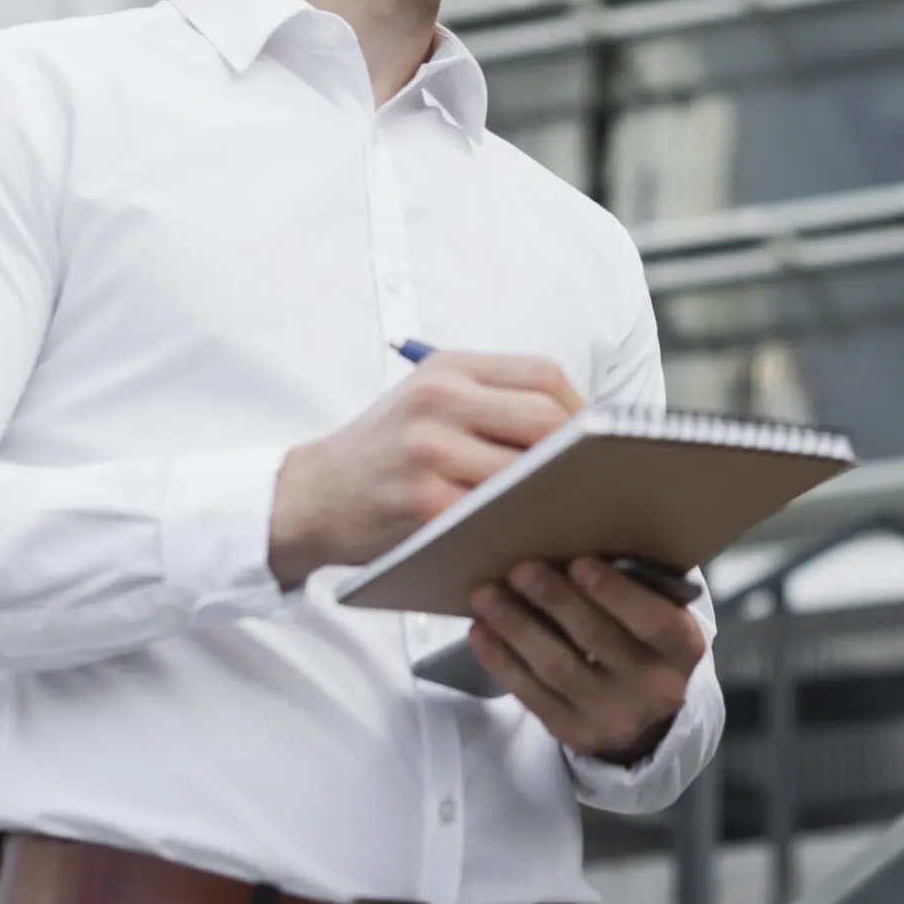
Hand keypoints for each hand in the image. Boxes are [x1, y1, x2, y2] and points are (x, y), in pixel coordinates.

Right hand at [267, 353, 581, 589]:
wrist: (309, 496)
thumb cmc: (382, 451)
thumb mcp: (428, 400)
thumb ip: (493, 400)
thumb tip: (581, 428)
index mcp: (447, 369)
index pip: (542, 374)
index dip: (581, 409)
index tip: (593, 439)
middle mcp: (437, 400)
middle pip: (544, 418)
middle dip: (577, 452)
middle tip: (589, 479)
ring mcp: (429, 451)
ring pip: (525, 469)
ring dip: (556, 493)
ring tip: (570, 508)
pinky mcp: (423, 503)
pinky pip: (494, 514)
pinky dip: (519, 525)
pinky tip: (530, 533)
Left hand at [469, 556, 707, 764]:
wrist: (646, 715)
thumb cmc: (645, 640)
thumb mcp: (659, 613)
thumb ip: (634, 585)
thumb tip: (572, 543)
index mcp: (682, 648)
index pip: (653, 620)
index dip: (615, 592)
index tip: (578, 561)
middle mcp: (655, 688)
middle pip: (597, 640)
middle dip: (555, 600)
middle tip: (520, 568)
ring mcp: (614, 717)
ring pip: (558, 668)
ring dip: (517, 627)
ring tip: (486, 594)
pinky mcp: (576, 734)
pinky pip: (533, 696)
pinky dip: (502, 661)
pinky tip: (481, 631)